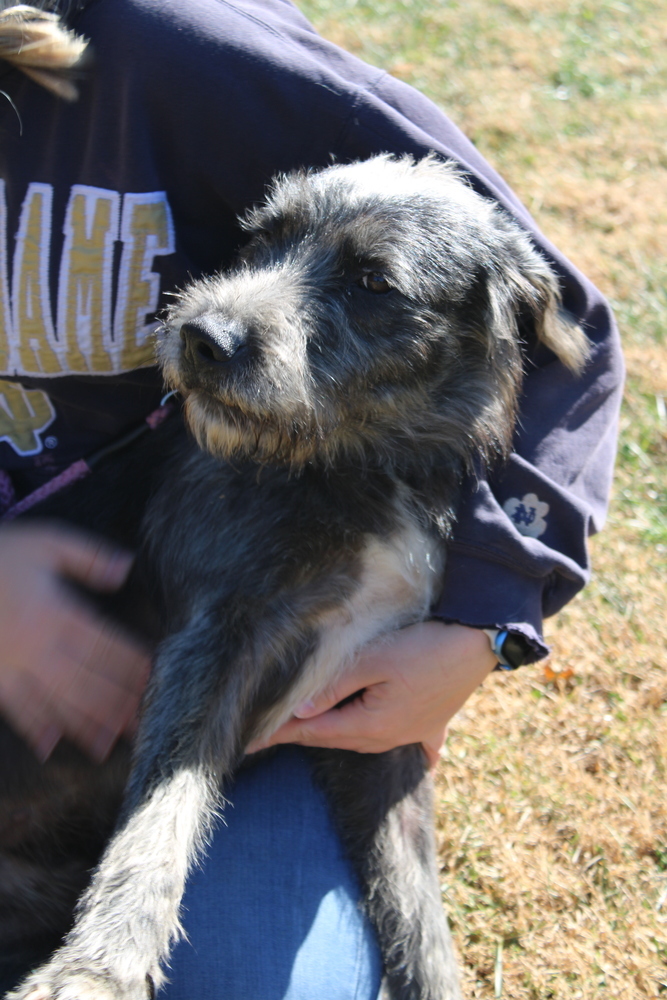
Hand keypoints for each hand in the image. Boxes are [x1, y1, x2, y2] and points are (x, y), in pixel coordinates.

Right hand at [0, 523, 150, 761]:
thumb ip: (89, 557)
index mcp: (56, 611)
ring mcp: (12, 663)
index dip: (131, 661)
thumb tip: (126, 567)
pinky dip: (32, 726)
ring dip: (84, 723)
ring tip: (109, 744)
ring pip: (54, 699)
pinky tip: (50, 745)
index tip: (154, 677)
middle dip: (117, 703)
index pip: (104, 643)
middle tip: (144, 724)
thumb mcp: (46, 541)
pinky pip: (13, 705)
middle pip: (86, 679)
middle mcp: (37, 643)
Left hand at [246, 621, 497, 766]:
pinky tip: (400, 751)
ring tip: (306, 729)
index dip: (279, 734)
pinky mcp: (432, 722)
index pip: (312, 732)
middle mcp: (388, 737)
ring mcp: (412, 732)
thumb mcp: (373, 661)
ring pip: (361, 736)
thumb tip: (301, 711)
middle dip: (301, 733)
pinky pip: (407, 740)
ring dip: (333, 731)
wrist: (479, 643)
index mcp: (370, 725)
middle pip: (334, 735)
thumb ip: (334, 687)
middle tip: (267, 732)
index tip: (246, 742)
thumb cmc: (424, 647)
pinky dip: (393, 744)